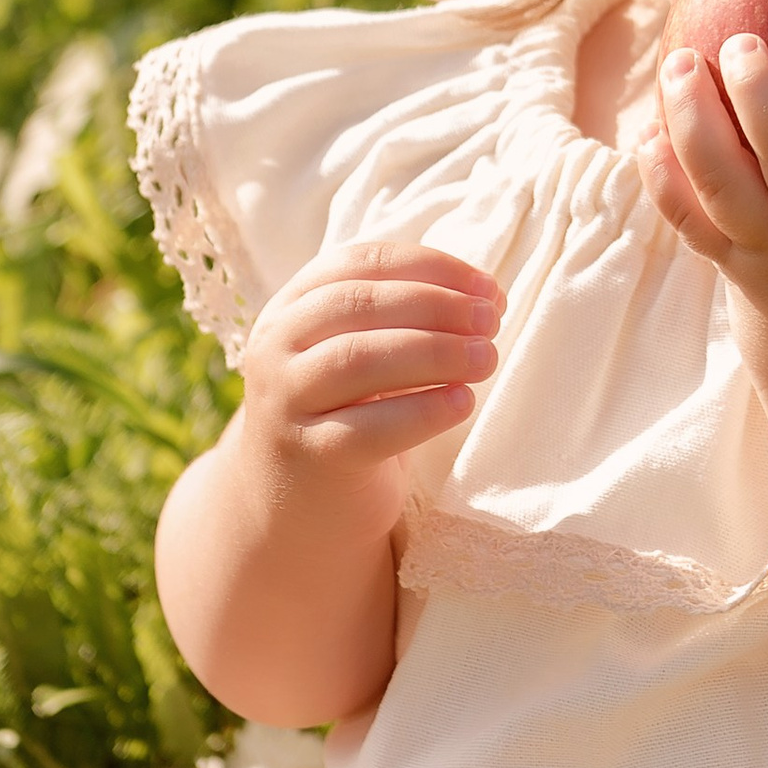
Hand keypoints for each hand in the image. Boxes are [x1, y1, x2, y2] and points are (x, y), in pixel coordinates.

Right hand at [238, 244, 501, 501]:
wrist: (296, 505)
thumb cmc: (348, 413)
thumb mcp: (365, 352)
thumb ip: (411, 319)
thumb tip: (489, 297)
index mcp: (291, 307)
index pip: (359, 262)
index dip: (429, 266)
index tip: (486, 285)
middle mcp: (276, 347)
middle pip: (359, 305)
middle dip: (436, 305)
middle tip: (490, 321)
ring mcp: (285, 402)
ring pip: (360, 360)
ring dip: (435, 352)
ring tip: (486, 358)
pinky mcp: (309, 456)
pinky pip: (370, 428)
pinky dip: (424, 411)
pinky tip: (462, 402)